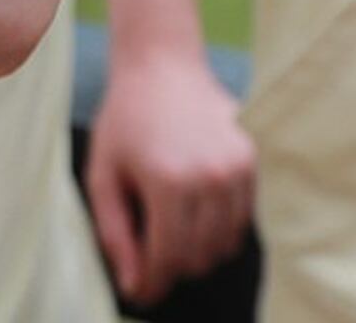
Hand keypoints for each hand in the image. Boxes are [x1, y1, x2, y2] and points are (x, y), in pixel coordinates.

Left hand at [83, 41, 257, 306]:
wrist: (162, 65)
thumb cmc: (124, 120)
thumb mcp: (102, 176)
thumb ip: (114, 234)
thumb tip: (133, 284)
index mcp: (168, 181)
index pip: (168, 258)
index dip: (152, 283)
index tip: (140, 290)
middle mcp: (210, 177)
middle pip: (199, 257)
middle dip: (172, 267)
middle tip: (150, 254)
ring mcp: (238, 168)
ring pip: (225, 244)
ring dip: (199, 249)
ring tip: (171, 228)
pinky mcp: (253, 160)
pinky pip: (243, 219)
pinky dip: (220, 226)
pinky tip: (195, 208)